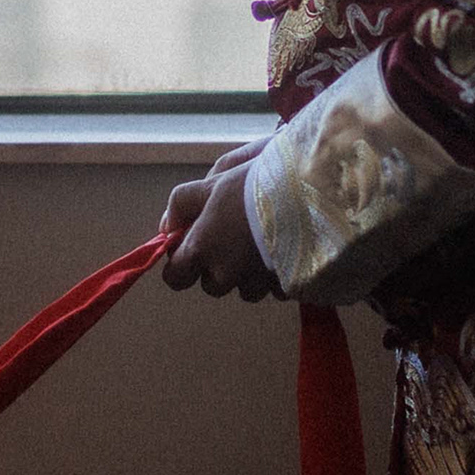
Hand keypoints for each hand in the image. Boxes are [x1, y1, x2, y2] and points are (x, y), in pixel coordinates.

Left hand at [158, 140, 283, 301]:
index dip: (180, 265)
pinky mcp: (285, 287)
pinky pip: (274, 289)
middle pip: (212, 285)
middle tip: (234, 237)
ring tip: (264, 240)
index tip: (190, 249)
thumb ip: (181, 205)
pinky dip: (276, 274)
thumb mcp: (211, 185)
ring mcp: (257, 284)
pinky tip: (284, 247)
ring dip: (249, 273)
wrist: (307, 196)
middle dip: (219, 268)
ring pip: (246, 289)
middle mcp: (226, 274)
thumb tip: (167, 228)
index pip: (175, 278)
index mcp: (202, 250)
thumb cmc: (254, 187)